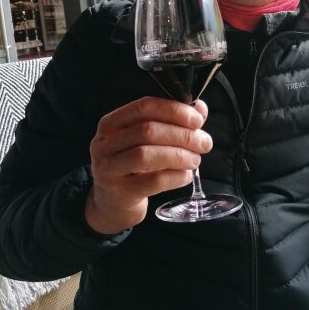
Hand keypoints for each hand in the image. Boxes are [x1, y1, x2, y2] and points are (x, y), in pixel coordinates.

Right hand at [86, 97, 211, 233]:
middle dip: (182, 135)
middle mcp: (105, 143)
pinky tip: (186, 176)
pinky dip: (175, 177)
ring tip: (195, 160)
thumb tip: (200, 108)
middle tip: (204, 143)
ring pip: (147, 155)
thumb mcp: (148, 142)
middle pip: (148, 130)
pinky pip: (152, 182)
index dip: (174, 111)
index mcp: (112, 122)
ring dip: (179, 155)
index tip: (197, 120)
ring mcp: (108, 168)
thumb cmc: (134, 166)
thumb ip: (173, 122)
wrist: (114, 202)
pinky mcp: (119, 192)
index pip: (144, 107)